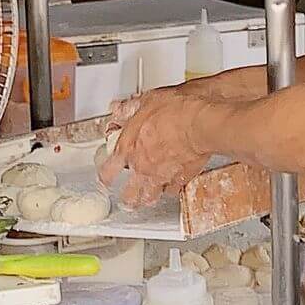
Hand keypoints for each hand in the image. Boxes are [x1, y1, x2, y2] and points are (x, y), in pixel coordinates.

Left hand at [100, 89, 211, 208]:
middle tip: (126, 200)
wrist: (199, 124)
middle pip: (129, 192)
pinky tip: (171, 188)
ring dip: (146, 199)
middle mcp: (142, 167)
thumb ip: (130, 109)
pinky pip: (173, 190)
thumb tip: (118, 108)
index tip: (105, 179)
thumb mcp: (147, 102)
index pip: (109, 169)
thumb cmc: (175, 112)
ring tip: (145, 202)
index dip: (105, 176)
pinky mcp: (181, 180)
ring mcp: (161, 176)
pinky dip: (171, 190)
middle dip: (126, 197)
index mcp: (128, 148)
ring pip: (150, 196)